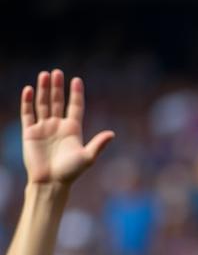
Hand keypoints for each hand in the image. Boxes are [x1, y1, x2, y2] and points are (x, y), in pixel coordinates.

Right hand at [22, 70, 113, 186]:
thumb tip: (113, 134)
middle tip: (56, 72)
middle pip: (57, 101)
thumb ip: (98, 144)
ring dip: (43, 90)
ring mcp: (44, 128)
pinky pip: (28, 113)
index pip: (75, 107)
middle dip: (57, 87)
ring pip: (43, 104)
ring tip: (44, 75)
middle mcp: (58, 126)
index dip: (76, 94)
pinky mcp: (30, 132)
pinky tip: (29, 90)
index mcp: (73, 130)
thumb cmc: (71, 172)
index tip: (77, 79)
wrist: (50, 182)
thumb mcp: (87, 157)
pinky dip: (28, 101)